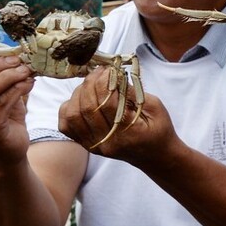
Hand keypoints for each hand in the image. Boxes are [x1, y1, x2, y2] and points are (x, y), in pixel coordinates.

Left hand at [58, 67, 172, 161]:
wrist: (155, 156)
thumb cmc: (159, 129)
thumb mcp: (155, 107)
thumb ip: (133, 92)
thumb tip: (113, 75)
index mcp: (127, 133)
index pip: (105, 104)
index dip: (103, 82)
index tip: (107, 69)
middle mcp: (107, 142)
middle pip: (86, 108)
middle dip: (89, 84)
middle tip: (98, 72)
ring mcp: (94, 146)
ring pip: (72, 116)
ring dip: (78, 95)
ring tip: (90, 84)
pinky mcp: (87, 145)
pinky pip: (67, 125)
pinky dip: (69, 108)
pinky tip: (81, 99)